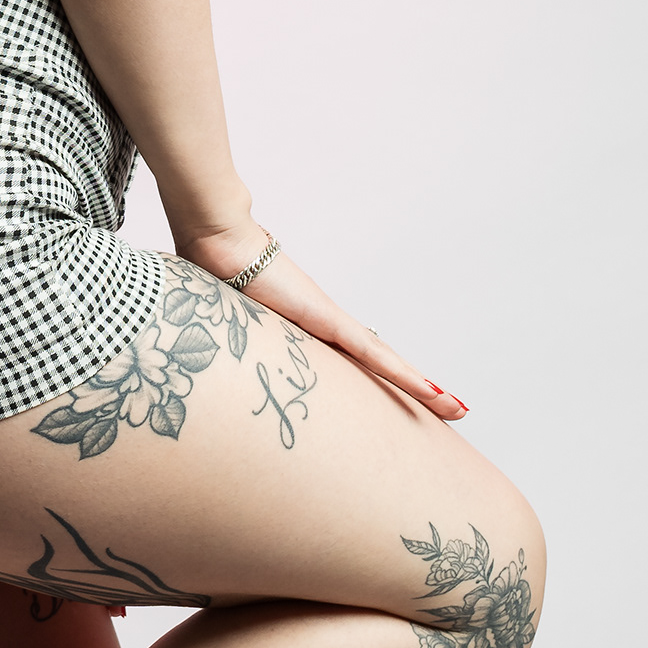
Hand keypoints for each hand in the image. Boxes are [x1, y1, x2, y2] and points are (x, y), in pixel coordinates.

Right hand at [173, 222, 469, 420]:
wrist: (214, 236)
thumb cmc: (209, 274)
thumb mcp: (220, 324)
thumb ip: (219, 340)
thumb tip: (189, 352)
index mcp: (303, 333)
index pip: (352, 363)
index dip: (379, 380)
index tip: (404, 396)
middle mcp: (324, 328)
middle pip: (378, 367)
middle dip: (414, 390)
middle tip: (454, 411)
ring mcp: (329, 324)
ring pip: (386, 366)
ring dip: (422, 388)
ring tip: (458, 409)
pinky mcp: (327, 321)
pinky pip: (374, 356)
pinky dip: (405, 375)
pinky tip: (434, 393)